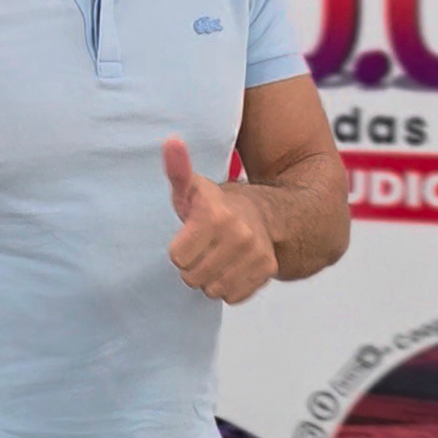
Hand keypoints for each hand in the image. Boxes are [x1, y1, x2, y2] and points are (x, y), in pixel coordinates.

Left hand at [163, 136, 277, 304]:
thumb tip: (170, 141)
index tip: (190, 234)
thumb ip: (177, 169)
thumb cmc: (214, 204)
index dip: (179, 248)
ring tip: (217, 256)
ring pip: (212, 289)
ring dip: (210, 278)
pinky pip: (232, 296)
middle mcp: (240, 233)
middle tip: (204, 246)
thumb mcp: (191, 187)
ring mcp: (256, 253)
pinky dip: (229, 286)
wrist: (263, 213)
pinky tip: (233, 266)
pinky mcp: (267, 270)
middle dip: (193, 265)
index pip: (177, 257)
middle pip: (192, 277)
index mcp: (215, 214)